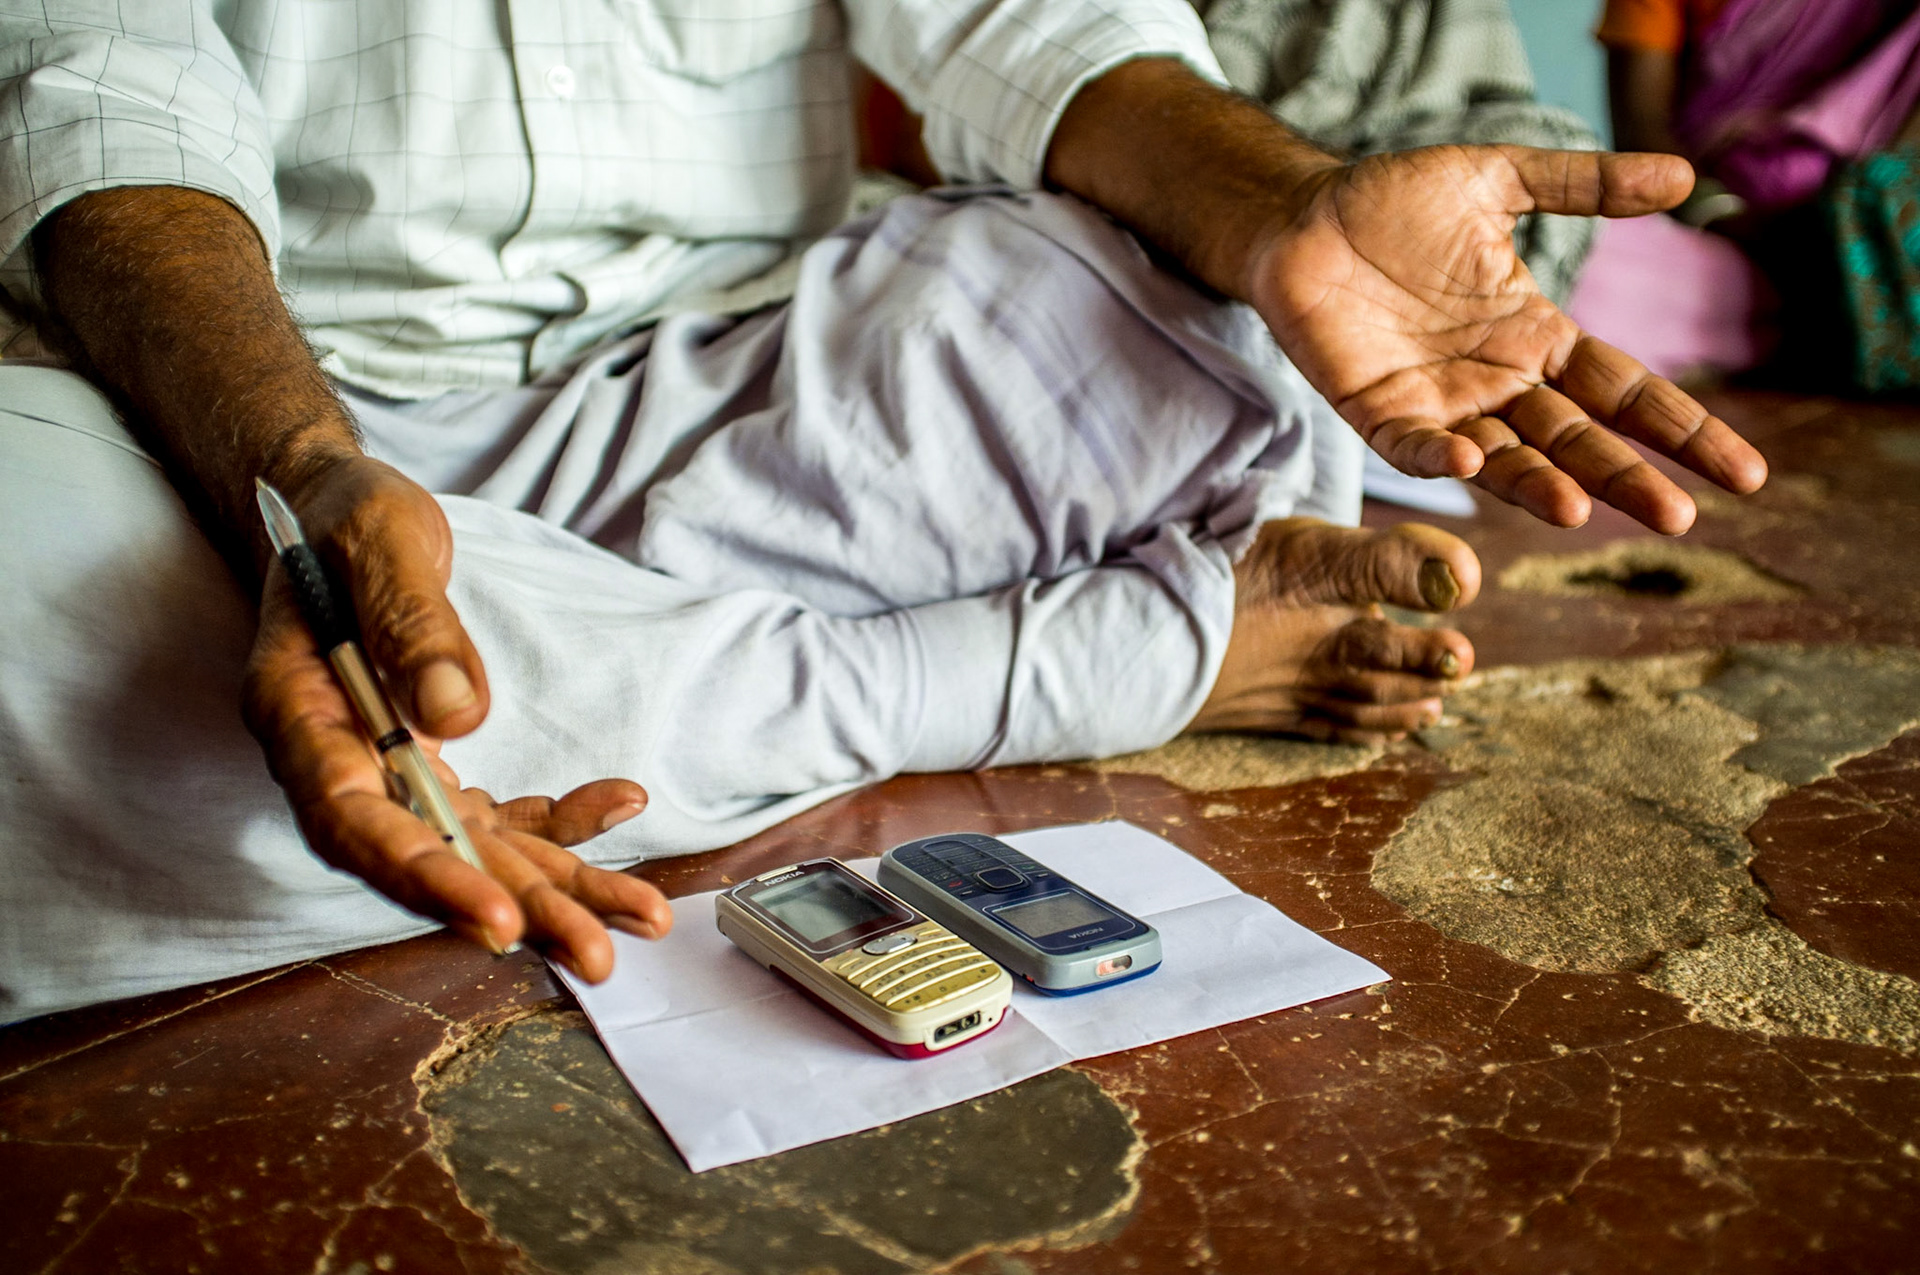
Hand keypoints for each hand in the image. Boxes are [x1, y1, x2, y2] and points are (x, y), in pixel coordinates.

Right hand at [241, 455, 670, 978]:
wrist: (338, 512)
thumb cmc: (346, 520)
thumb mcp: (381, 540)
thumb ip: (410, 620)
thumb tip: (460, 713)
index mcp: (298, 716)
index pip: (352, 819)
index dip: (421, 875)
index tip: (493, 917)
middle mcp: (342, 763)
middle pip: (427, 857)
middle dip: (517, 910)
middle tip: (596, 956)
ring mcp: (394, 770)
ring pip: (476, 849)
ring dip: (557, 889)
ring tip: (640, 918)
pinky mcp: (436, 764)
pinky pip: (502, 811)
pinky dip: (564, 818)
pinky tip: (622, 805)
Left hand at [1245, 145, 1767, 532]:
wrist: (1302, 214)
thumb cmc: (1393, 201)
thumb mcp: (1500, 181)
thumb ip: (1584, 186)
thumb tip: (1684, 175)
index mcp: (1536, 338)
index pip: (1625, 392)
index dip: (1681, 430)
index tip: (1745, 473)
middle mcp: (1497, 383)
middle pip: (1577, 440)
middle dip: (1626, 478)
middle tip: (1678, 519)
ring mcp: (1439, 403)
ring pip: (1504, 458)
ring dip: (1540, 486)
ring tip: (1582, 510)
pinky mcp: (1377, 410)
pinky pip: (1413, 445)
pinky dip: (1439, 454)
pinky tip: (1470, 458)